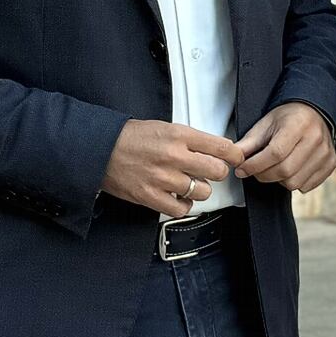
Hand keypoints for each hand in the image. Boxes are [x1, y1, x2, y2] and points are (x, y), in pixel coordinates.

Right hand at [102, 119, 240, 217]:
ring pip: (202, 192)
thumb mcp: (164, 127)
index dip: (234, 155)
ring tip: (188, 183)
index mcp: (179, 135)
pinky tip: (177, 197)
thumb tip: (216, 150)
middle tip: (208, 171)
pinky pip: (181, 208)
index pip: (221, 147)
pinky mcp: (151, 197)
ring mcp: (162, 178)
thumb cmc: (131, 137)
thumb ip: (190, 139)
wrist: (99, 150)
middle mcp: (174, 156)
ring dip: (199, 190)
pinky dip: (183, 205)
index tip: (236, 159)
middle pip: (217, 171)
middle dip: (216, 172)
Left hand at [235, 102, 335, 191]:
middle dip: (263, 175)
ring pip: (295, 182)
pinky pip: (307, 185)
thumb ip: (249, 143)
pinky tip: (291, 169)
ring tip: (275, 167)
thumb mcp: (265, 124)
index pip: (275, 153)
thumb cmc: (287, 118)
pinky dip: (295, 182)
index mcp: (298, 124)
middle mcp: (316, 138)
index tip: (242, 169)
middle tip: (256, 170)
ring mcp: (326, 152)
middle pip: (285, 170)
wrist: (314, 112)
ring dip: (279, 180)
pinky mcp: (331, 163)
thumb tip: (232, 159)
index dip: (255, 165)